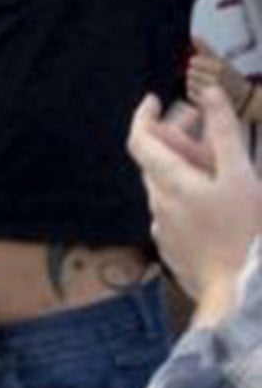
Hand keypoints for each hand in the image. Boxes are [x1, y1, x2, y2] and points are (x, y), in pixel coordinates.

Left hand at [127, 87, 261, 315]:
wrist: (241, 294)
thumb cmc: (246, 234)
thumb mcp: (242, 176)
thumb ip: (223, 134)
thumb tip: (208, 94)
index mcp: (170, 183)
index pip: (140, 141)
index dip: (143, 116)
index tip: (153, 100)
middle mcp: (159, 205)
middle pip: (155, 164)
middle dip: (173, 140)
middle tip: (199, 127)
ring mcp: (165, 230)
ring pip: (167, 190)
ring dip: (183, 170)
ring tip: (214, 163)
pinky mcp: (176, 250)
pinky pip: (177, 215)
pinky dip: (189, 197)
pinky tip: (215, 202)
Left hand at [188, 40, 252, 115]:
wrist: (243, 97)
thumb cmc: (229, 75)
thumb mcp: (221, 60)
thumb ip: (205, 48)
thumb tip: (194, 35)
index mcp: (218, 66)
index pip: (193, 60)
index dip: (194, 62)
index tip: (198, 63)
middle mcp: (215, 78)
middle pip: (190, 72)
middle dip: (193, 73)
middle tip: (200, 75)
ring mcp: (211, 92)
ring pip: (189, 83)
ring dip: (192, 83)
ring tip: (201, 83)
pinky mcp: (206, 102)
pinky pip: (190, 94)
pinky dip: (193, 93)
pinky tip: (201, 92)